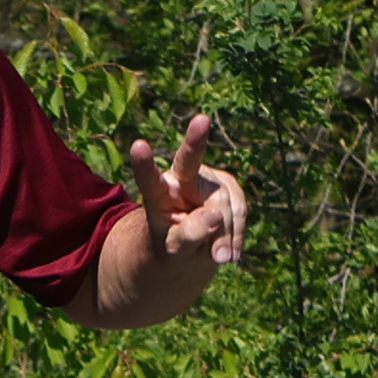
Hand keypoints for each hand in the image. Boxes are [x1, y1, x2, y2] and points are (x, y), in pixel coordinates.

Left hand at [127, 114, 246, 266]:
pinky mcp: (230, 187)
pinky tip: (229, 252)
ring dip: (225, 236)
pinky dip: (236, 236)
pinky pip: (239, 211)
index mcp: (158, 193)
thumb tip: (215, 216)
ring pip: (223, 205)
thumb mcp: (175, 250)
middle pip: (190, 160)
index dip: (144, 165)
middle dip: (195, 139)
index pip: (149, 179)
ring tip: (219, 257)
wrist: (194, 248)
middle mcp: (182, 178)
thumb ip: (189, 235)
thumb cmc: (174, 246)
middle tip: (201, 120)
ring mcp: (208, 180)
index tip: (138, 145)